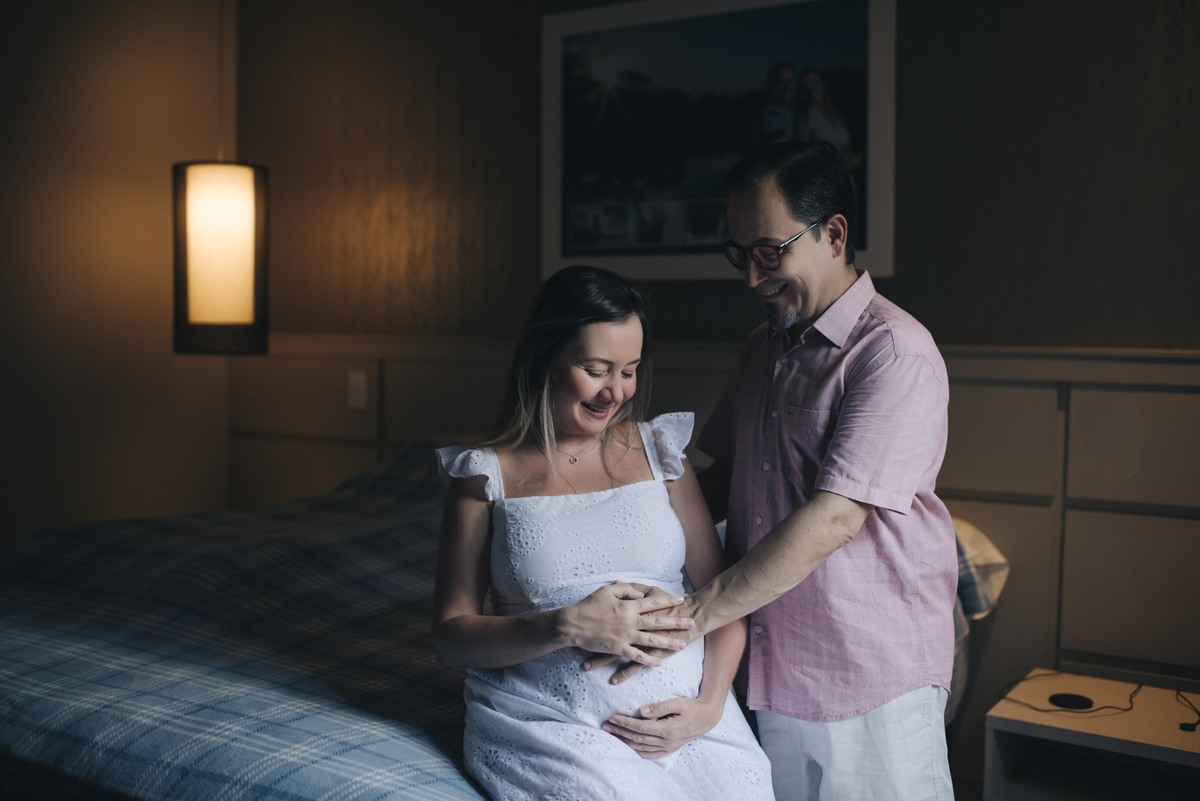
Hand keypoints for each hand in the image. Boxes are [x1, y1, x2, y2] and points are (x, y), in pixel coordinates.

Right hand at [557, 583, 692, 667]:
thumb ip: (625, 590)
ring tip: (682, 644)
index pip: (652, 602)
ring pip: (651, 640)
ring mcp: (625, 635)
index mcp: (627, 605)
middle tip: (691, 622)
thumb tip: (640, 594)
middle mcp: (629, 620)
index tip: (681, 599)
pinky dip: (648, 660)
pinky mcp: (618, 648)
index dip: (667, 600)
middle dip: (676, 622)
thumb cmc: (589, 605)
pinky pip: (636, 655)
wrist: (573, 624)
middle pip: (657, 621)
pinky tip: (659, 663)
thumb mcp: (606, 591)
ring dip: (668, 643)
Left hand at [603, 696, 723, 758]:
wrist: (707, 718)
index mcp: (667, 730)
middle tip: (606, 726)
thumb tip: (641, 711)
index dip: (625, 723)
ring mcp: (668, 747)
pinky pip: (650, 754)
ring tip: (612, 735)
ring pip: (641, 748)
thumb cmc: (692, 707)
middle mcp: (666, 742)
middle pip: (637, 738)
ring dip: (625, 742)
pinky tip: (628, 748)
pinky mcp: (669, 749)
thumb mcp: (677, 702)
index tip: (612, 718)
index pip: (640, 727)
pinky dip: (637, 752)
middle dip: (620, 732)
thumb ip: (659, 707)